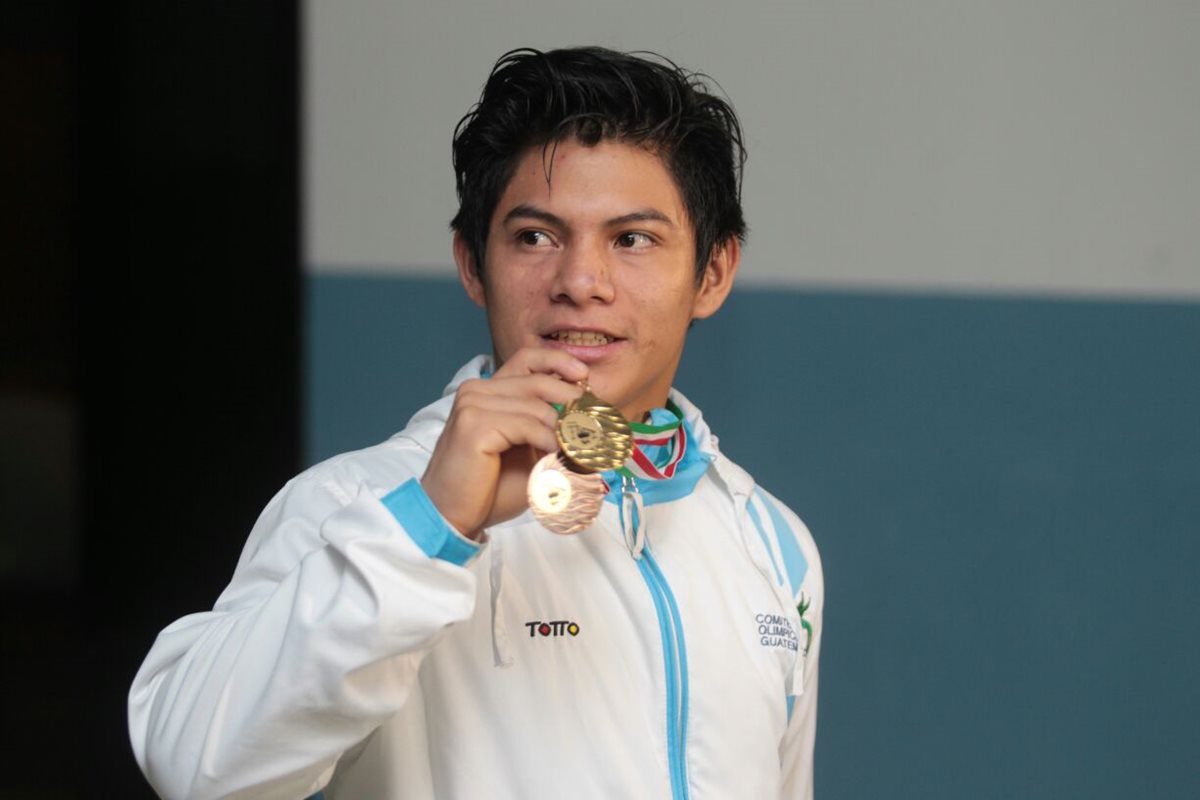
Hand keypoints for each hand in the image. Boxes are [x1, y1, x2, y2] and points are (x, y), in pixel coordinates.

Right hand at [420, 349, 586, 538]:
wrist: (453, 516)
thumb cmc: (490, 489)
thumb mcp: (530, 455)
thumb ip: (553, 434)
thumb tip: (595, 427)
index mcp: (489, 392)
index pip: (527, 359)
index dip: (559, 362)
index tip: (585, 378)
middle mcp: (477, 390)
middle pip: (538, 381)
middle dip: (572, 401)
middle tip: (594, 425)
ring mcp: (473, 405)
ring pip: (536, 407)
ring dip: (563, 431)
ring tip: (577, 452)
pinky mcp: (473, 424)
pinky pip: (526, 425)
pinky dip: (547, 441)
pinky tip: (556, 456)